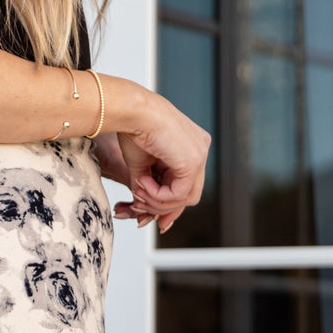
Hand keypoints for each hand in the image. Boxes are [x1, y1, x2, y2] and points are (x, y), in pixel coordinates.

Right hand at [107, 100, 210, 233]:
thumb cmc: (132, 128)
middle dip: (164, 208)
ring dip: (158, 201)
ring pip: (186, 198)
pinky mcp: (193, 161)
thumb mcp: (142, 164)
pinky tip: (143, 183)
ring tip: (139, 190)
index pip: (187, 184)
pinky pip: (179, 193)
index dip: (171, 205)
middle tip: (141, 209)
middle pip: (189, 194)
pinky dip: (158, 194)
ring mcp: (200, 154)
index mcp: (191, 146)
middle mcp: (200, 149)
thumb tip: (143, 208)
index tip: (158, 222)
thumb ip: (148, 186)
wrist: (132, 111)